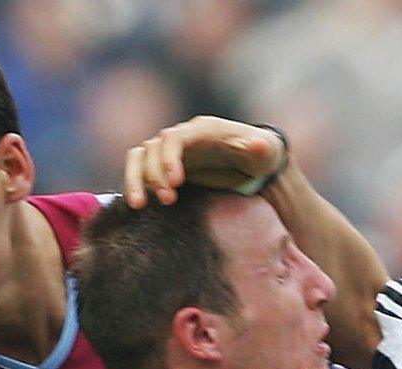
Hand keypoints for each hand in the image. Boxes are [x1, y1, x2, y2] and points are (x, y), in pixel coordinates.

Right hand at [124, 116, 285, 206]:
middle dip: (155, 174)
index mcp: (202, 129)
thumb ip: (262, 148)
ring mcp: (170, 151)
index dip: (170, 158)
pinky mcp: (164, 166)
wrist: (253, 163)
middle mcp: (181, 137)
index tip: (176, 182)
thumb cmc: (260, 155)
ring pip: (139, 157)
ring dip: (136, 179)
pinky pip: (139, 171)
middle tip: (168, 200)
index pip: (175, 138)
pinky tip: (137, 206)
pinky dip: (134, 185)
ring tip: (139, 205)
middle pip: (153, 148)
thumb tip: (259, 145)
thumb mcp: (267, 151)